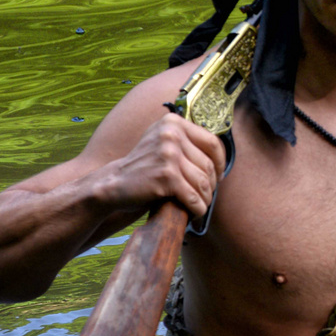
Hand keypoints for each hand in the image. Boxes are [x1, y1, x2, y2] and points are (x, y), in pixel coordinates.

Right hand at [94, 113, 225, 219]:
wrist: (115, 183)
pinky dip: (197, 208)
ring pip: (203, 182)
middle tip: (205, 195)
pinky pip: (193, 197)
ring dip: (205, 199)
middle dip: (211, 185)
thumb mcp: (162, 142)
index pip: (212, 142)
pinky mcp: (166, 176)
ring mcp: (168, 154)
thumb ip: (186, 140)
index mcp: (173, 123)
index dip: (220, 162)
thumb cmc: (144, 167)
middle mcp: (171, 134)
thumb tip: (221, 155)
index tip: (218, 175)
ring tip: (199, 204)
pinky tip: (194, 213)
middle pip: (208, 165)